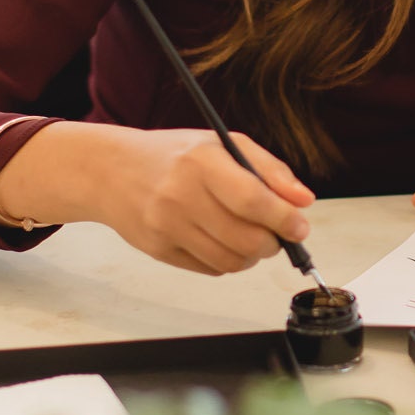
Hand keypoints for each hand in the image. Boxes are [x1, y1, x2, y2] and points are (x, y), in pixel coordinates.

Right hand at [0, 121, 314, 275]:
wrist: (111, 171)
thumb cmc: (173, 156)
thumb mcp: (223, 145)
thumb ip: (268, 170)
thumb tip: (303, 200)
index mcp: (201, 162)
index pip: (253, 200)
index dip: (284, 219)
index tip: (300, 226)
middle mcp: (181, 196)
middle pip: (246, 239)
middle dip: (273, 243)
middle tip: (278, 234)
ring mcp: (168, 227)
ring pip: (231, 261)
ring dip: (252, 256)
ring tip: (251, 238)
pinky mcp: (160, 250)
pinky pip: (211, 269)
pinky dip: (227, 261)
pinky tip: (221, 241)